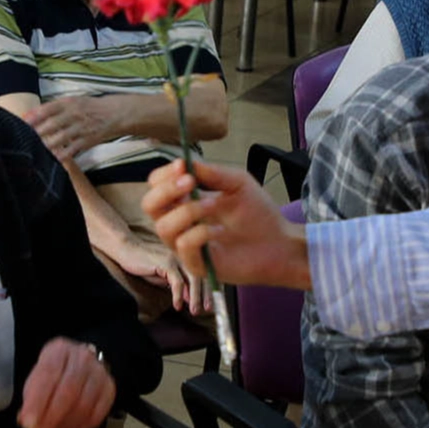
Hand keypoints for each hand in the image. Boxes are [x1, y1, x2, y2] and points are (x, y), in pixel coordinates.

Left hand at [18, 337, 116, 427]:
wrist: (83, 365)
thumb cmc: (56, 374)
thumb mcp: (37, 378)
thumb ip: (30, 399)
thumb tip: (26, 422)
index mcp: (59, 350)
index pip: (48, 374)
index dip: (37, 401)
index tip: (28, 424)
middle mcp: (82, 358)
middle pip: (68, 391)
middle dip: (51, 419)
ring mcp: (99, 373)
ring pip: (84, 405)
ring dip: (64, 425)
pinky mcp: (110, 389)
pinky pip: (97, 415)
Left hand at [24, 95, 113, 159]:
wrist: (115, 114)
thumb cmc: (90, 107)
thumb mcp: (73, 101)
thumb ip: (53, 107)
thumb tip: (30, 114)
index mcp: (69, 103)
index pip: (48, 108)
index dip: (34, 116)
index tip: (21, 122)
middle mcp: (74, 115)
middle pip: (52, 124)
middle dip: (37, 131)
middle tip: (23, 138)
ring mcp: (81, 128)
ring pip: (60, 138)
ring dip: (46, 144)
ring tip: (34, 149)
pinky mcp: (87, 141)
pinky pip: (72, 149)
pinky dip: (61, 155)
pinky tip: (52, 159)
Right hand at [116, 235, 208, 313]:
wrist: (128, 251)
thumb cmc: (146, 264)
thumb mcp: (166, 277)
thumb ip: (180, 285)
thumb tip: (192, 298)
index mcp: (188, 257)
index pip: (205, 273)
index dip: (210, 288)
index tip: (211, 304)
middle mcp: (185, 255)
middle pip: (203, 275)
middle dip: (206, 294)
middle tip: (208, 309)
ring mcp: (177, 257)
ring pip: (193, 279)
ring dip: (195, 297)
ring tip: (194, 311)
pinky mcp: (166, 262)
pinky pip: (177, 281)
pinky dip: (179, 295)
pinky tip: (177, 305)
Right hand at [143, 159, 310, 289]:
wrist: (279, 243)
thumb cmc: (257, 213)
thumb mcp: (237, 183)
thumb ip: (212, 173)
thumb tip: (186, 162)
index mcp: (186, 201)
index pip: (157, 186)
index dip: (164, 175)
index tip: (182, 165)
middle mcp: (180, 223)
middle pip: (149, 206)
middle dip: (166, 190)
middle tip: (190, 182)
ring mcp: (185, 245)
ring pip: (163, 227)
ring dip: (188, 211)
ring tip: (214, 205)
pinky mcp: (196, 265)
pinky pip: (183, 246)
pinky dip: (201, 233)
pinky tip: (220, 232)